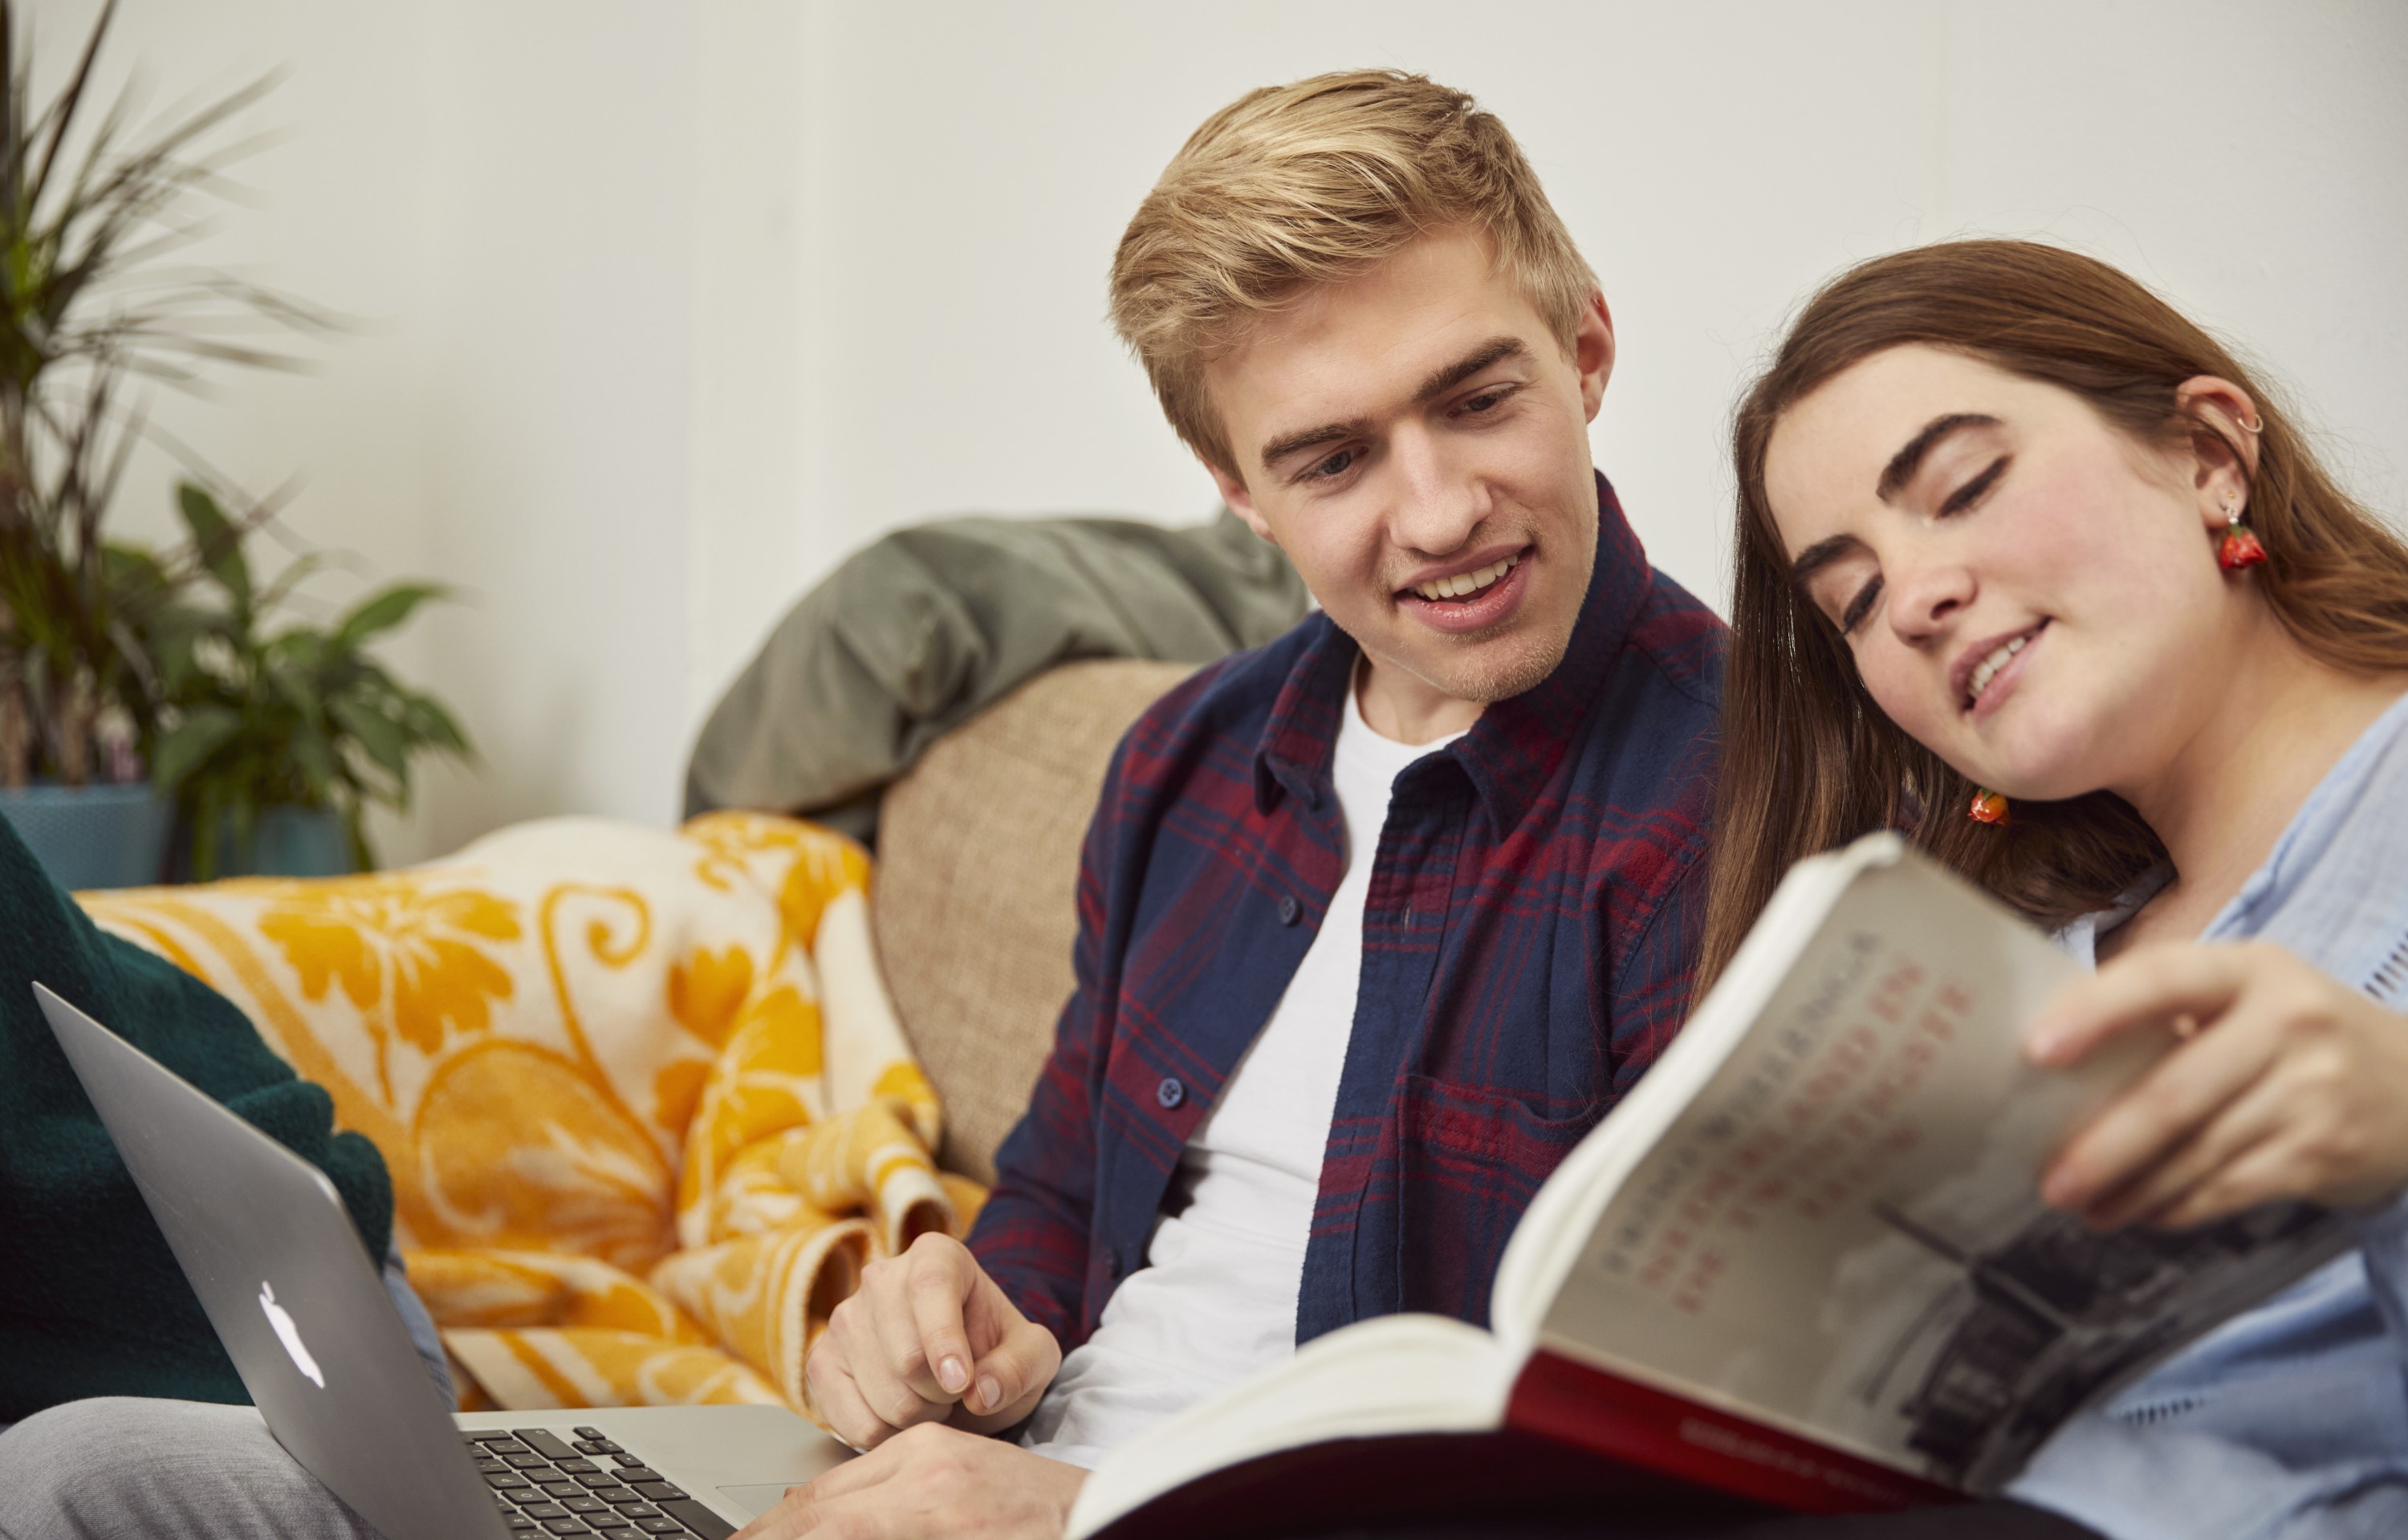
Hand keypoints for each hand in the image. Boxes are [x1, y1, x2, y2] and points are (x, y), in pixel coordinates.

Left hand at [731, 1423, 1085, 1539]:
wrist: (1103, 1513)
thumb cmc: (1035, 1515)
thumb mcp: (959, 1488)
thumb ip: (900, 1498)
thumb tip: (816, 1515)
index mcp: (920, 1452)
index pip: (821, 1495)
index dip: (769, 1531)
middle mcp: (922, 1468)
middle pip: (816, 1513)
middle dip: (767, 1537)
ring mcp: (936, 1504)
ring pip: (834, 1524)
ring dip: (789, 1536)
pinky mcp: (947, 1523)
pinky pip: (862, 1532)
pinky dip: (830, 1537)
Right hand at [804, 1232, 1060, 1450]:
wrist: (962, 1368)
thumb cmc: (995, 1351)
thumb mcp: (1034, 1355)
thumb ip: (1020, 1368)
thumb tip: (981, 1392)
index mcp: (936, 1256)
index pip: (929, 1287)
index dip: (943, 1340)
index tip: (961, 1382)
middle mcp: (880, 1278)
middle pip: (905, 1356)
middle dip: (943, 1393)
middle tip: (958, 1390)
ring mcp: (844, 1320)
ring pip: (882, 1395)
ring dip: (919, 1416)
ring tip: (933, 1399)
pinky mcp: (820, 1364)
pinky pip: (851, 1421)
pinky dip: (886, 1435)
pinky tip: (904, 1415)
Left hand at [2027, 940, 2407, 1227]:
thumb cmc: (2297, 1035)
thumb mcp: (2250, 995)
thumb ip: (2170, 1014)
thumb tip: (2054, 1064)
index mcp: (2251, 970)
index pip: (2162, 980)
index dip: (2097, 1012)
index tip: (2037, 1050)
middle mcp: (2287, 1024)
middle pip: (2174, 1092)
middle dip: (2102, 1145)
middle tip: (2049, 1179)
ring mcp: (2311, 1091)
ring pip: (2196, 1152)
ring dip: (2130, 1188)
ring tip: (2082, 1205)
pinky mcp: (2322, 1152)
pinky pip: (2229, 1189)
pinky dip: (2175, 1206)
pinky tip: (2140, 1213)